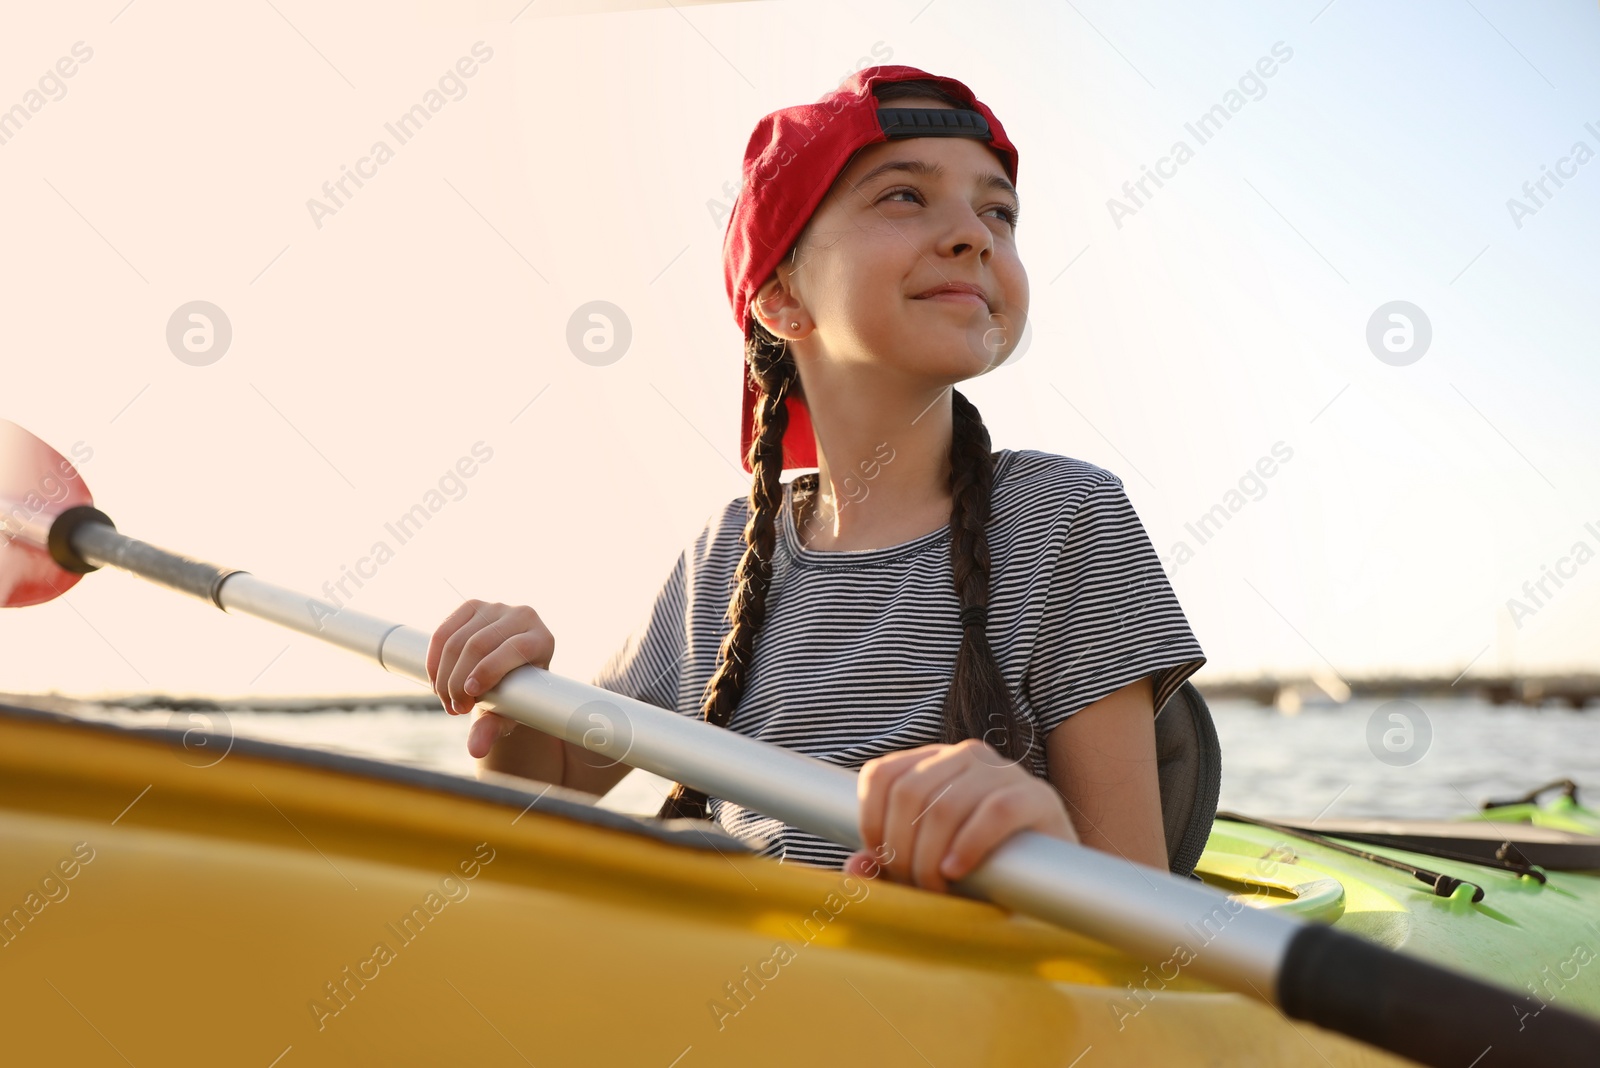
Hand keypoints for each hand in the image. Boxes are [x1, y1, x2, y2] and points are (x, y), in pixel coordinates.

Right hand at [426, 600, 554, 759]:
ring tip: (447, 700)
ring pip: (458, 640)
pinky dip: (434, 660)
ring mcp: (495, 608)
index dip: (490, 671)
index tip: (470, 696)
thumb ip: (493, 730)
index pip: (516, 648)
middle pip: (480, 645)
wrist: (506, 674)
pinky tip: (436, 681)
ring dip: (445, 675)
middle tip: (456, 708)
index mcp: (542, 639)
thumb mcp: (509, 713)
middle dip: (460, 680)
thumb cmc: (516, 695)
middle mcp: (523, 616)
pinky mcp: (471, 607)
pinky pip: (443, 631)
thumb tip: (475, 750)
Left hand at [841, 738, 1080, 893]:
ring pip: (945, 806)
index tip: (881, 862)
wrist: (1052, 883)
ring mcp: (1004, 771)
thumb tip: (854, 868)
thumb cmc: (979, 872)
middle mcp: (966, 756)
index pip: (882, 774)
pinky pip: (995, 813)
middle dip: (902, 850)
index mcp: (934, 762)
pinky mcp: (1038, 797)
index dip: (871, 821)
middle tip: (915, 887)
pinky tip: (959, 871)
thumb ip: (886, 866)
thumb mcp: (925, 867)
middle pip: (909, 794)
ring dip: (931, 858)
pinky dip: (969, 846)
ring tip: (939, 889)